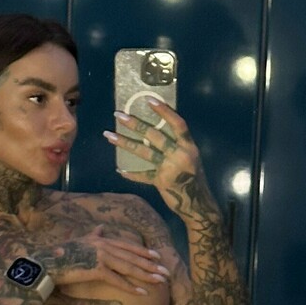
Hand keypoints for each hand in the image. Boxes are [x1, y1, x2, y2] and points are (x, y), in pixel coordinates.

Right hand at [35, 228, 167, 294]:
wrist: (49, 262)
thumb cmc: (63, 254)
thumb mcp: (81, 241)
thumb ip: (93, 235)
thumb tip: (100, 227)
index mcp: (102, 240)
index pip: (128, 246)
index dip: (144, 252)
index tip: (158, 257)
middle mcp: (104, 246)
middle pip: (133, 257)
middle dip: (151, 265)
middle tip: (166, 273)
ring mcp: (101, 257)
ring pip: (129, 267)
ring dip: (146, 275)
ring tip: (160, 282)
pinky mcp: (96, 269)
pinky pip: (117, 280)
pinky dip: (130, 287)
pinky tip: (142, 293)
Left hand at [105, 99, 206, 215]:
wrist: (197, 204)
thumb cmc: (193, 178)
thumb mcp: (191, 158)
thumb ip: (177, 145)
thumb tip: (155, 130)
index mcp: (189, 146)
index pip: (178, 124)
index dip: (164, 111)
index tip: (149, 100)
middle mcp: (180, 154)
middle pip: (154, 135)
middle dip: (135, 124)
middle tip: (118, 114)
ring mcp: (170, 168)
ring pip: (144, 152)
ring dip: (125, 142)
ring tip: (109, 135)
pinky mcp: (161, 181)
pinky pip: (143, 176)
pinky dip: (131, 173)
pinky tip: (120, 169)